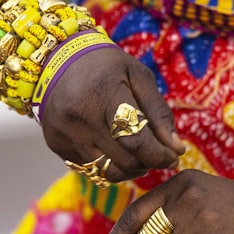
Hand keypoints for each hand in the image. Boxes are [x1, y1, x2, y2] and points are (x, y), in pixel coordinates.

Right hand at [40, 46, 184, 181]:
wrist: (56, 61)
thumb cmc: (106, 66)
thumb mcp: (139, 77)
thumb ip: (159, 113)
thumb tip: (176, 149)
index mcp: (104, 94)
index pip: (137, 140)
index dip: (159, 155)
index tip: (173, 157)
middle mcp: (81, 118)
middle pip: (125, 160)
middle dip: (149, 162)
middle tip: (158, 153)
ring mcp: (66, 135)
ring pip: (109, 172)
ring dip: (130, 169)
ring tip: (138, 153)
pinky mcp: (57, 146)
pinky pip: (91, 169)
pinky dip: (110, 166)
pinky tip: (115, 149)